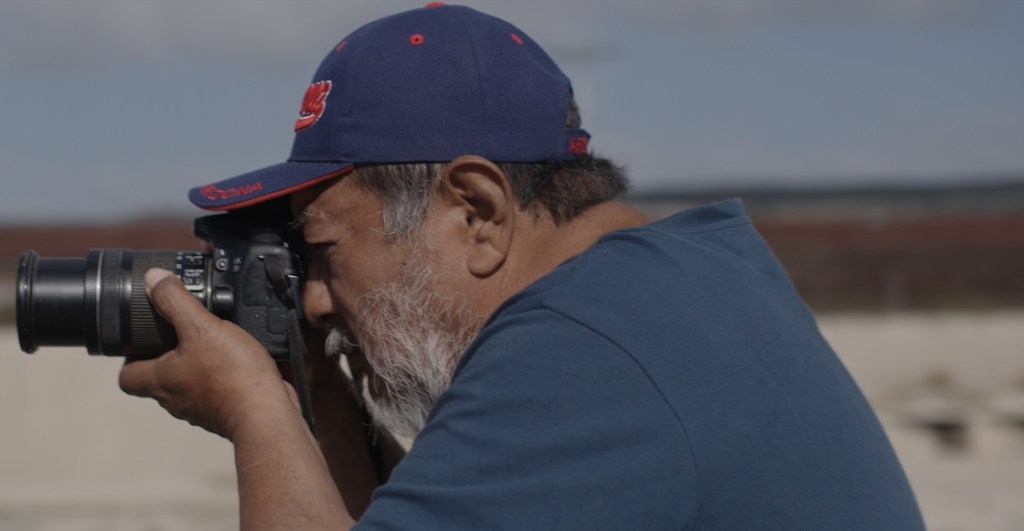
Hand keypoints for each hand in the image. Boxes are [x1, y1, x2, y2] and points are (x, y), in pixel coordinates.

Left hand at [119, 268, 298, 439]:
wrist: (266, 413)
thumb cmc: (231, 375)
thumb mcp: (201, 327)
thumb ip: (175, 301)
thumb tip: (153, 278)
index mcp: (160, 380)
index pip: (126, 376)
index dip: (129, 358)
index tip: (142, 340)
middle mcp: (175, 399)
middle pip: (158, 379)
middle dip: (168, 357)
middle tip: (183, 332)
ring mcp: (201, 408)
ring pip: (188, 385)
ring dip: (197, 366)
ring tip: (215, 341)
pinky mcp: (225, 410)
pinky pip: (217, 391)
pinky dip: (224, 377)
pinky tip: (240, 360)